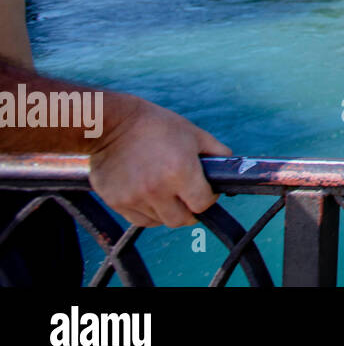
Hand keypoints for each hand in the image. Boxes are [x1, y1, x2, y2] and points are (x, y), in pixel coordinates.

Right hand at [88, 96, 231, 227]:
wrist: (111, 124)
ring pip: (161, 221)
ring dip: (168, 211)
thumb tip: (230, 170)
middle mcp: (157, 189)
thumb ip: (217, 153)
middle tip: (188, 198)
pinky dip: (149, 212)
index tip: (205, 191)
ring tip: (166, 190)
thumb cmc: (156, 126)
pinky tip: (149, 194)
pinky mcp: (116, 202)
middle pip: (182, 220)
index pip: (202, 204)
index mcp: (180, 171)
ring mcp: (135, 198)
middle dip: (190, 211)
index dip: (208, 198)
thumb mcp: (194, 133)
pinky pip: (140, 220)